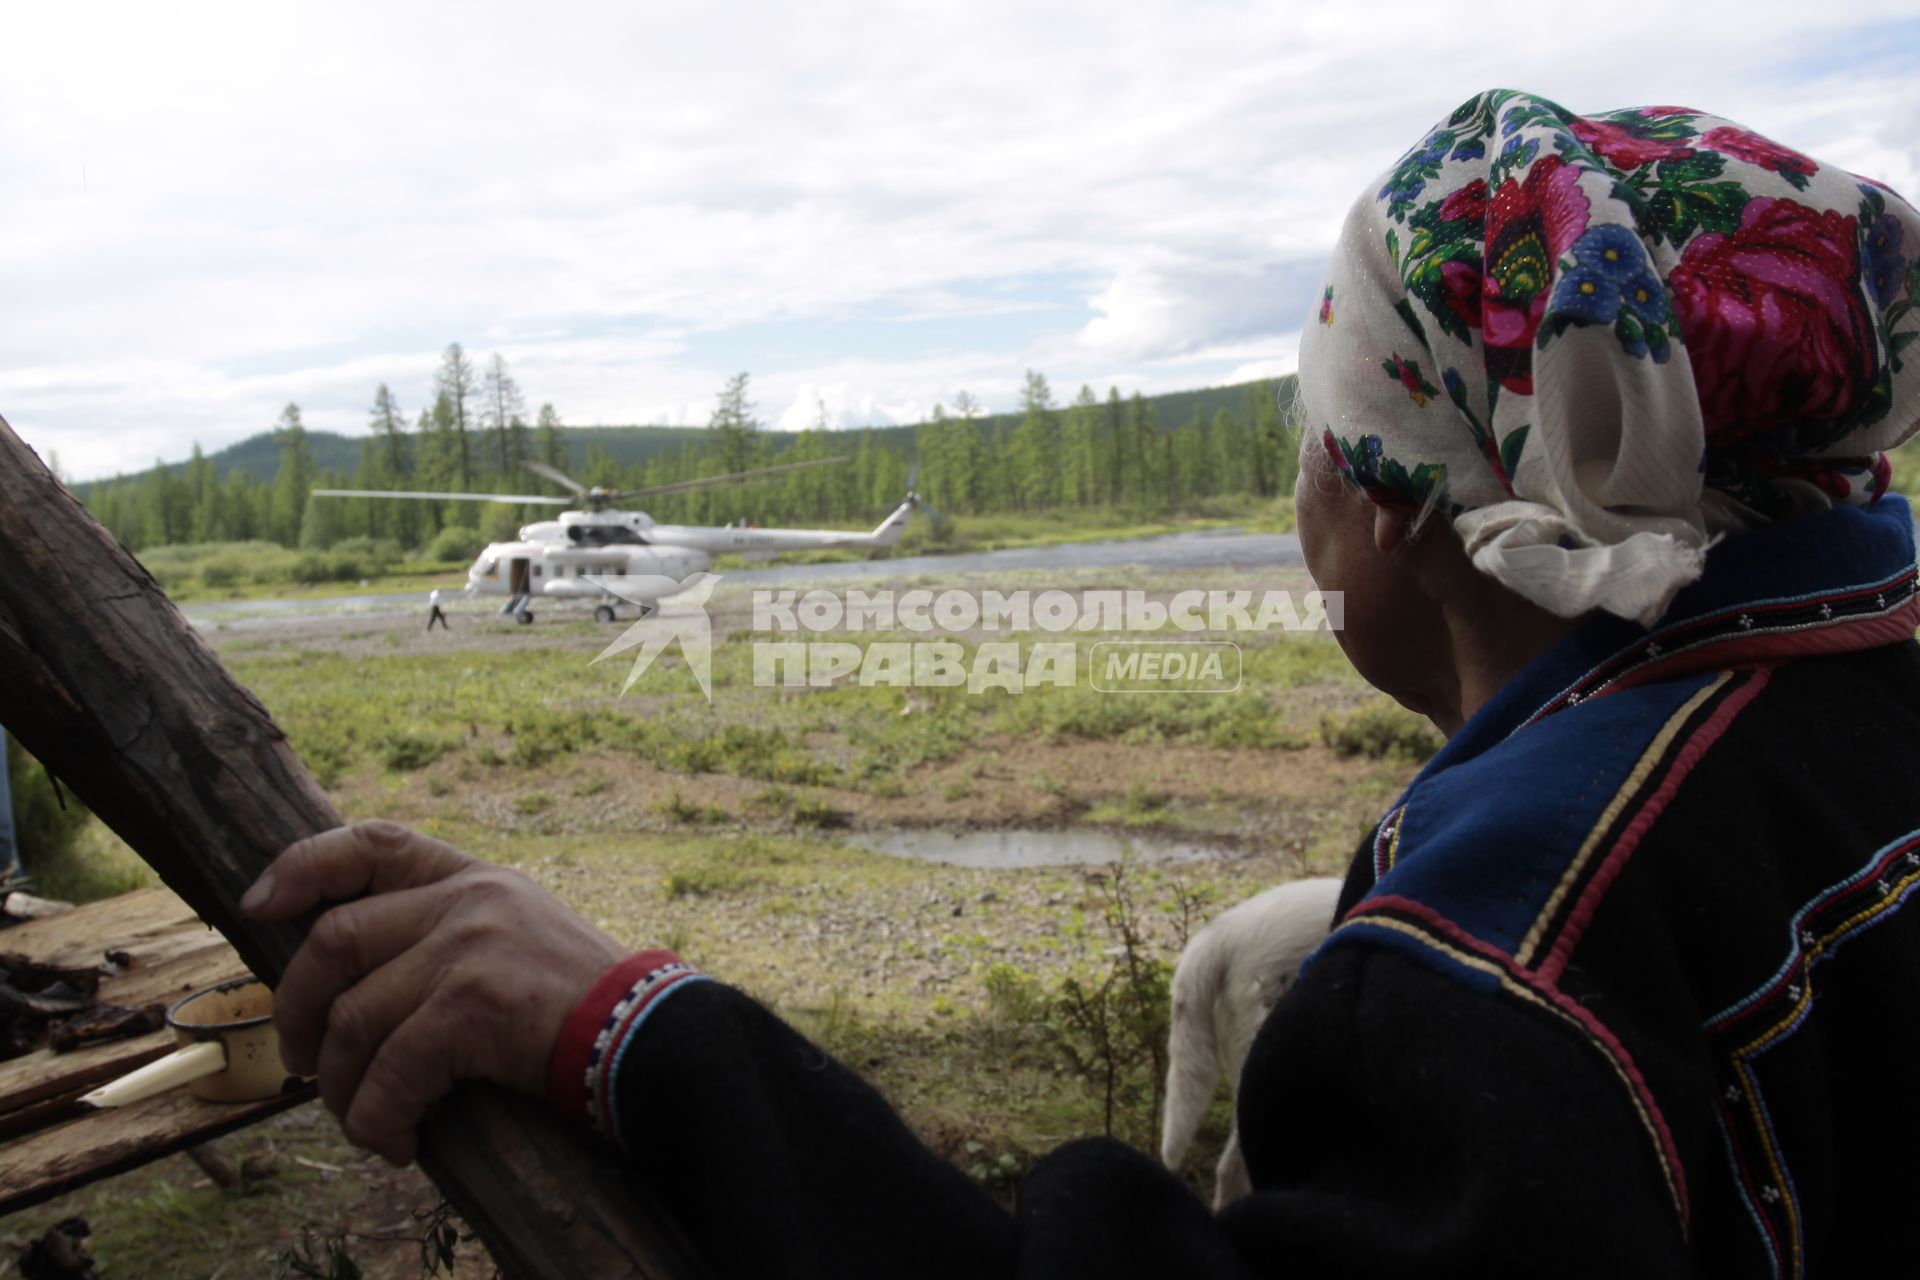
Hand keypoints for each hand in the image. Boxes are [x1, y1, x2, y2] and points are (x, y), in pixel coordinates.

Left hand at [241, 820, 627, 1164]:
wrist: (650, 1038)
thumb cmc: (583, 1008)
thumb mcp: (518, 938)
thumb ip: (448, 935)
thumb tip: (350, 984)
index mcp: (475, 878)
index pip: (372, 842)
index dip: (303, 867)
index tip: (258, 907)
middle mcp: (467, 901)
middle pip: (335, 940)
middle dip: (297, 1011)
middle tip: (303, 1065)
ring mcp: (469, 949)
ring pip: (353, 1018)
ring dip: (342, 1087)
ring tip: (365, 1120)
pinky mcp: (472, 1006)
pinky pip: (389, 1072)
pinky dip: (378, 1119)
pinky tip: (399, 1142)